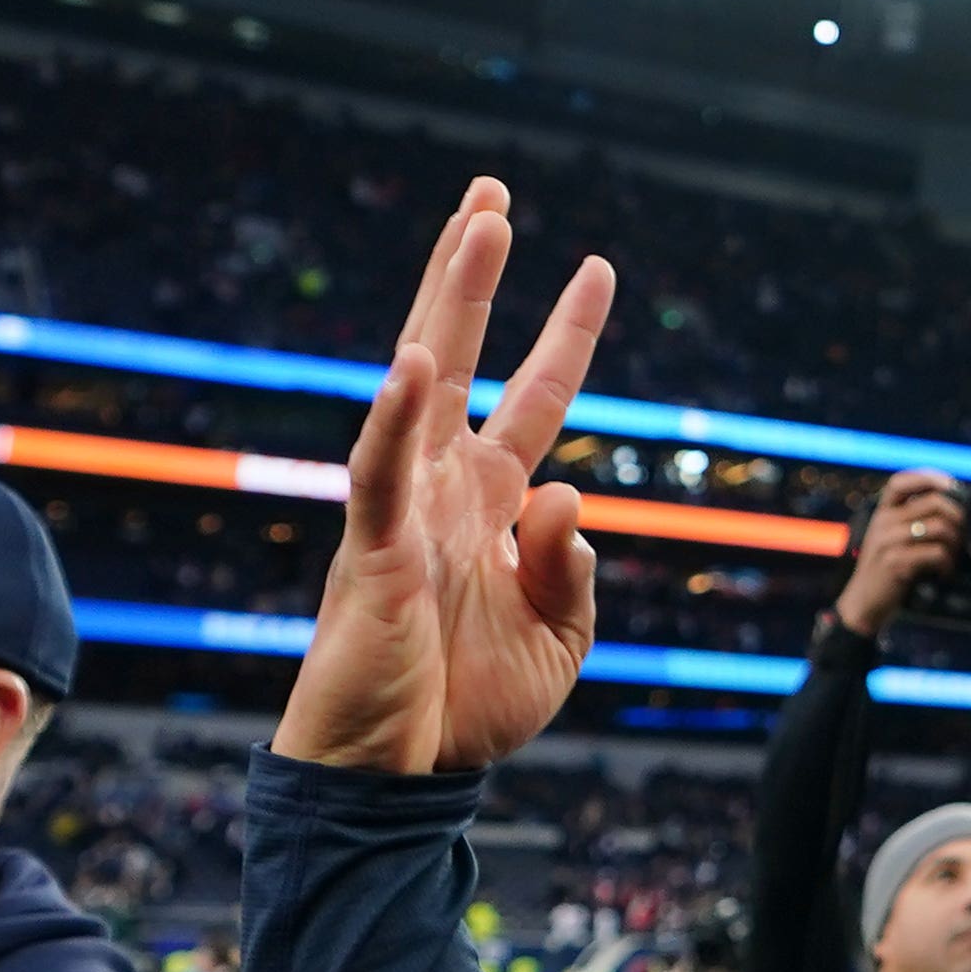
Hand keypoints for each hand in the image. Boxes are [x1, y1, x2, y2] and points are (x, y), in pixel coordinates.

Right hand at [273, 184, 615, 781]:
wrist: (395, 778)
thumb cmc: (464, 710)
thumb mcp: (560, 641)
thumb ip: (574, 569)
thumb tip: (567, 499)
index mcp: (488, 505)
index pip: (535, 399)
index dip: (566, 335)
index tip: (598, 267)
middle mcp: (442, 489)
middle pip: (460, 356)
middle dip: (475, 274)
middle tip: (492, 193)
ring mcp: (403, 510)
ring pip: (421, 384)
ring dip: (446, 301)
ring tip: (479, 222)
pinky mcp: (372, 549)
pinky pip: (378, 473)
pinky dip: (392, 420)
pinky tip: (408, 365)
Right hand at [832, 470, 968, 641]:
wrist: (864, 602)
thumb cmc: (887, 569)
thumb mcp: (891, 538)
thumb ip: (910, 520)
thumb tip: (952, 506)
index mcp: (882, 512)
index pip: (900, 481)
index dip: (928, 476)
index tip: (951, 484)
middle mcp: (883, 522)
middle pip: (933, 502)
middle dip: (957, 517)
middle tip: (962, 534)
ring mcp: (888, 541)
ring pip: (940, 527)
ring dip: (955, 544)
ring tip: (952, 557)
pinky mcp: (896, 562)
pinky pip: (936, 553)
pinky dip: (947, 564)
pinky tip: (943, 572)